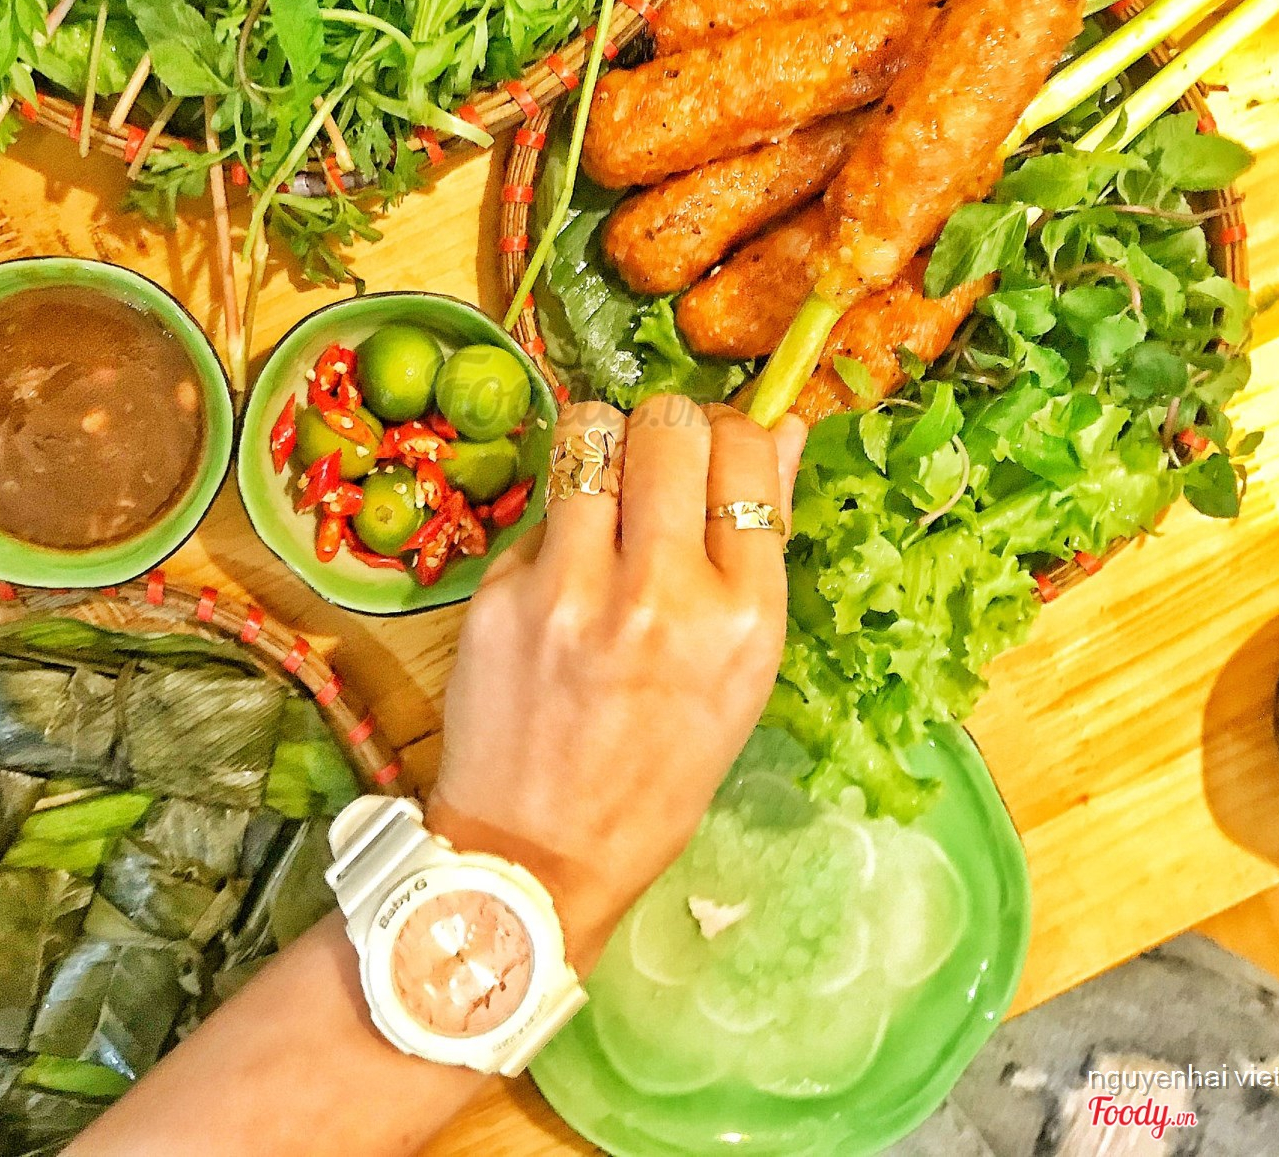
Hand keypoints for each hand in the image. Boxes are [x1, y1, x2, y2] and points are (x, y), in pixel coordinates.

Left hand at [426, 395, 805, 974]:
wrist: (537, 854)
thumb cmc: (659, 770)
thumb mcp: (743, 673)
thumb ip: (758, 545)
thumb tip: (778, 429)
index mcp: (743, 619)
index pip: (745, 453)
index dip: (735, 434)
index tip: (720, 449)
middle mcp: (660, 593)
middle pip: (667, 423)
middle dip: (670, 428)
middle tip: (659, 466)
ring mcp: (570, 589)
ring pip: (589, 431)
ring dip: (604, 450)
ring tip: (607, 498)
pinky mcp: (499, 591)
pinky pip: (541, 507)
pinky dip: (559, 523)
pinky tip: (562, 577)